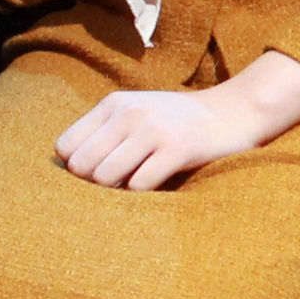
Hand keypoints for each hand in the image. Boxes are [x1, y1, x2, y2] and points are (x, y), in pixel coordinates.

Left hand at [54, 51, 299, 191]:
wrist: (234, 113)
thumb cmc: (179, 121)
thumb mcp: (138, 112)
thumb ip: (105, 131)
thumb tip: (70, 170)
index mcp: (114, 103)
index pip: (66, 146)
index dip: (78, 166)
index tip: (99, 171)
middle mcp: (130, 113)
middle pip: (82, 166)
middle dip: (96, 182)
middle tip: (121, 182)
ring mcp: (154, 130)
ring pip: (106, 178)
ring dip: (119, 190)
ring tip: (139, 182)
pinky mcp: (177, 149)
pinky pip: (139, 186)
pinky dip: (144, 195)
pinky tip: (159, 185)